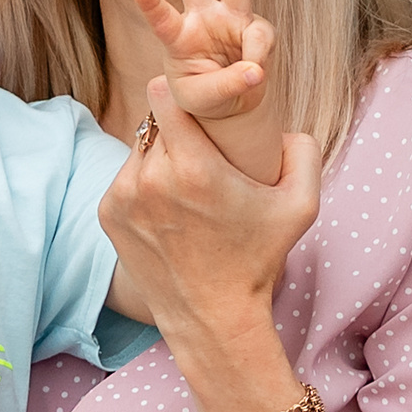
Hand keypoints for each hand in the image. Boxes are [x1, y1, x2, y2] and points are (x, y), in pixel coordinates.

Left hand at [99, 77, 319, 359]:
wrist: (212, 318)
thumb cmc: (257, 261)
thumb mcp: (301, 208)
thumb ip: (303, 152)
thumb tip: (287, 125)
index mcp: (193, 168)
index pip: (164, 94)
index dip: (182, 92)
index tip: (199, 103)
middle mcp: (150, 179)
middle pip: (153, 119)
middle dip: (176, 124)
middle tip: (200, 144)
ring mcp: (123, 197)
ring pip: (139, 147)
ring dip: (159, 153)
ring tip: (187, 179)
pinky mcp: (108, 213)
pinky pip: (126, 176)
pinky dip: (144, 181)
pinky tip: (169, 205)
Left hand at [132, 0, 274, 124]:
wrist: (231, 101)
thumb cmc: (205, 96)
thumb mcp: (203, 99)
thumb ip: (225, 86)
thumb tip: (256, 69)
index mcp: (177, 39)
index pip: (162, 20)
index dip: (151, 4)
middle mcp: (202, 20)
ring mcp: (230, 20)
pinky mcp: (255, 28)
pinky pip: (262, 38)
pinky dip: (259, 57)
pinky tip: (253, 73)